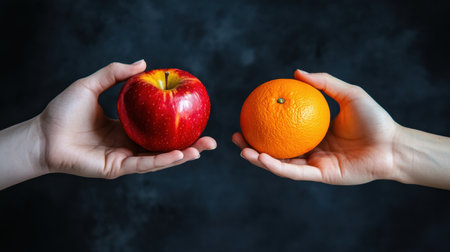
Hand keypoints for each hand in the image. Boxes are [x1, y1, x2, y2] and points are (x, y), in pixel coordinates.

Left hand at [37, 60, 215, 178]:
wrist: (42, 135)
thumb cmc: (62, 112)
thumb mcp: (91, 85)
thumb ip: (115, 73)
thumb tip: (144, 63)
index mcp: (127, 127)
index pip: (158, 128)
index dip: (178, 125)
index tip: (198, 116)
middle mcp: (129, 144)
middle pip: (165, 146)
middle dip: (190, 145)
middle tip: (212, 140)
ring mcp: (125, 157)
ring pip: (159, 158)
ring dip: (182, 155)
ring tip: (203, 148)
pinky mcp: (117, 168)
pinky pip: (144, 164)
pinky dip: (163, 161)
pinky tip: (180, 155)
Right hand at [233, 70, 399, 184]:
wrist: (393, 145)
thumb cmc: (374, 119)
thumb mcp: (348, 94)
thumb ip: (324, 83)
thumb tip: (296, 71)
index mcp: (314, 132)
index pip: (284, 130)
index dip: (264, 125)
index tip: (248, 115)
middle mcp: (311, 149)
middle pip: (276, 149)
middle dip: (253, 145)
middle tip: (237, 136)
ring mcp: (314, 164)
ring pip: (281, 163)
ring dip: (259, 158)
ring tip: (242, 149)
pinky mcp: (321, 176)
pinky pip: (294, 171)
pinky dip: (276, 166)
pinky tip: (261, 157)